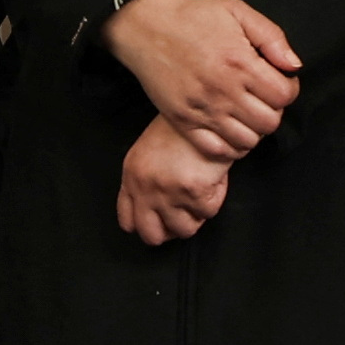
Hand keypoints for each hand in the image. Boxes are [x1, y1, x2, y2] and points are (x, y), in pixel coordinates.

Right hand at [102, 0, 301, 159]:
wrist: (145, 26)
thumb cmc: (192, 16)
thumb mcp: (237, 11)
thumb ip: (272, 37)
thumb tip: (294, 66)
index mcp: (240, 63)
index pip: (285, 95)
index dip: (289, 88)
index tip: (280, 80)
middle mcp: (223, 91)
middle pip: (270, 122)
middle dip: (274, 109)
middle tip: (263, 96)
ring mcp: (202, 110)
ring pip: (247, 141)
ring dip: (253, 129)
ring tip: (247, 111)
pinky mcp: (183, 122)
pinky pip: (217, 150)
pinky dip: (231, 145)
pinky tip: (230, 127)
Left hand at [116, 118, 232, 243]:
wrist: (205, 108)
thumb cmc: (183, 127)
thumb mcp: (151, 152)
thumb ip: (146, 181)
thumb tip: (157, 212)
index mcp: (132, 176)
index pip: (128, 221)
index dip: (147, 225)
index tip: (161, 222)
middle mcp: (144, 186)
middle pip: (151, 235)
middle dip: (171, 231)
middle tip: (185, 215)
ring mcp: (167, 191)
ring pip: (184, 230)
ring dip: (196, 215)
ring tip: (201, 191)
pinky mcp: (192, 191)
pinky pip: (208, 212)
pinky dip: (216, 196)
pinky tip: (213, 176)